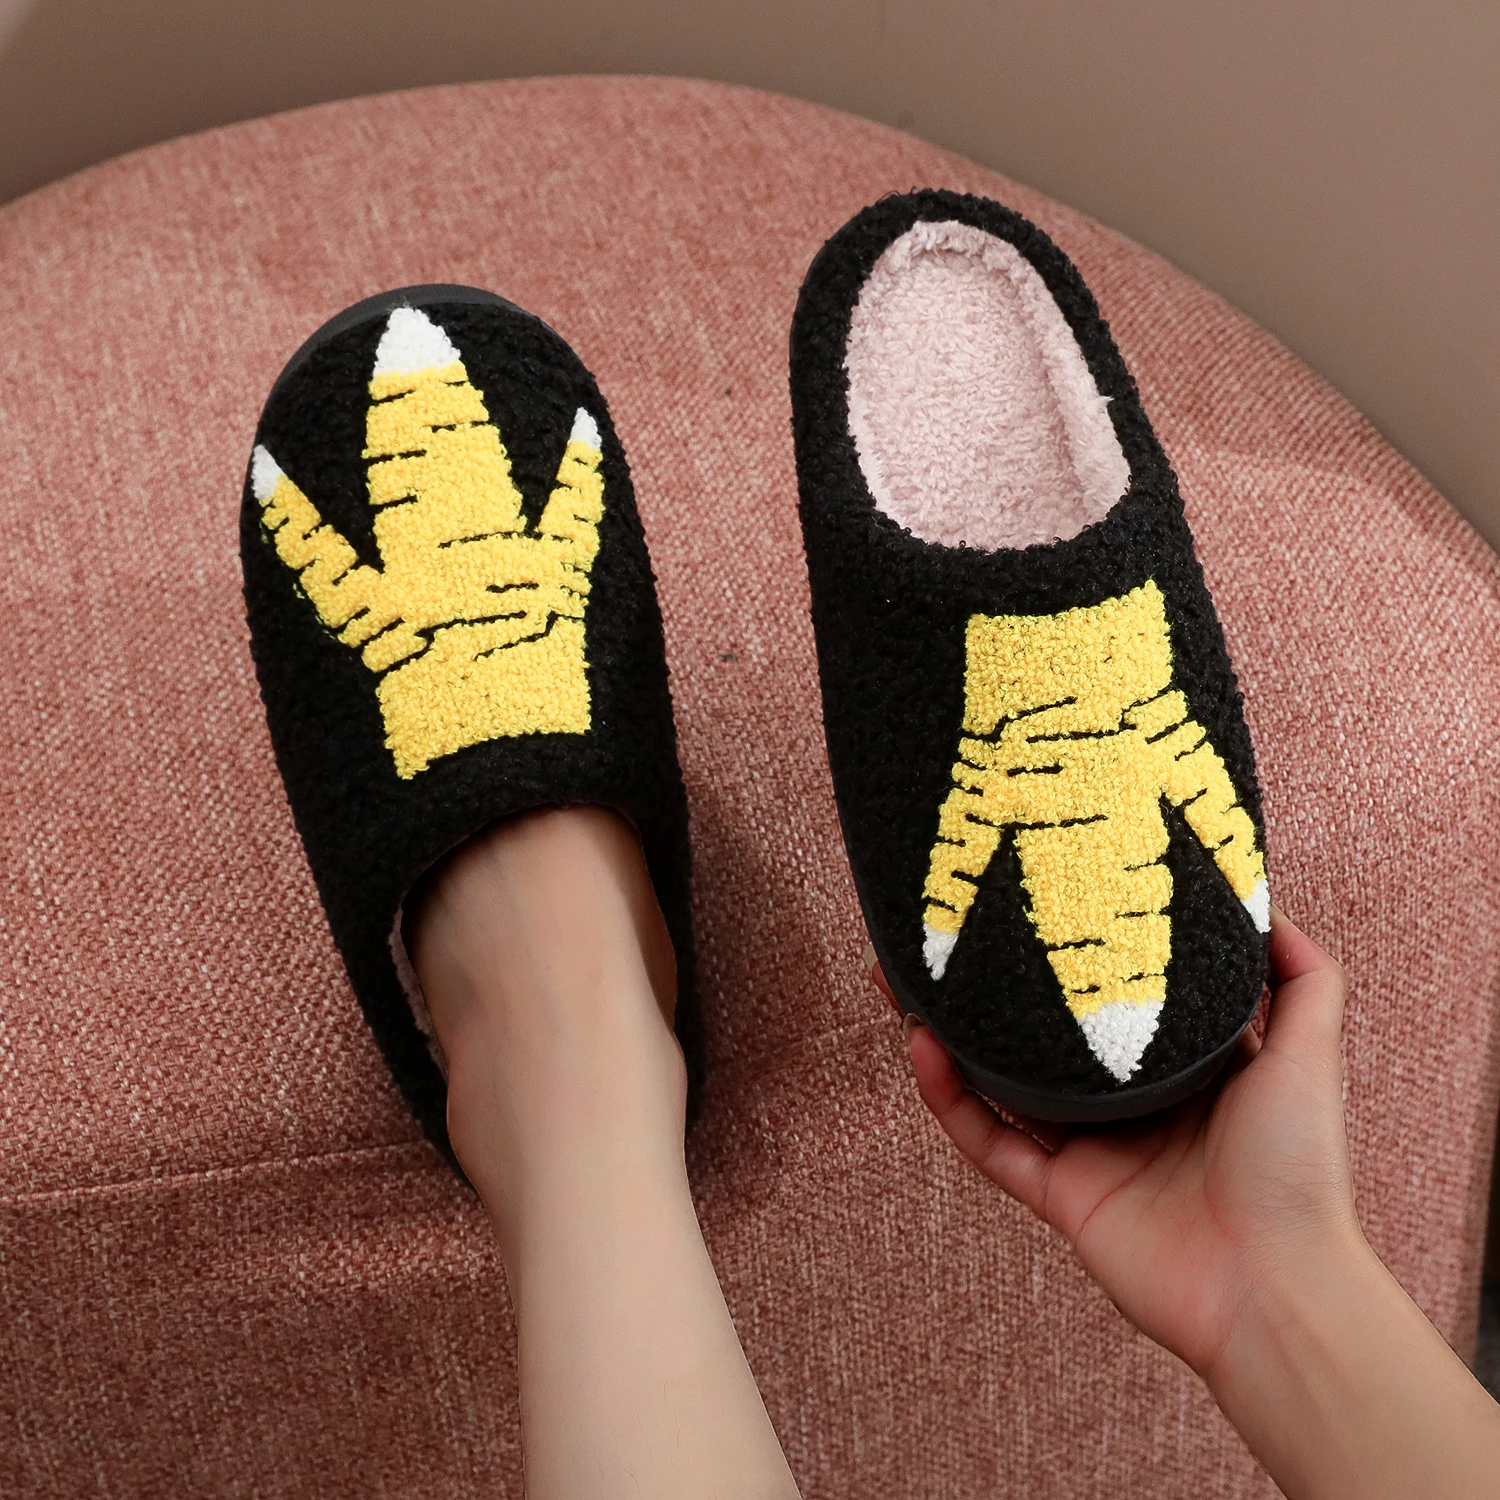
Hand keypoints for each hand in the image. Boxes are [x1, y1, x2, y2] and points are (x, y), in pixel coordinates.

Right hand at [890, 907, 1361, 1377]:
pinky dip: (950, 1100)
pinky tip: (923, 1049)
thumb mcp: (1312, 1052)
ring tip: (905, 983)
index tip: (1039, 899)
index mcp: (1185, 1068)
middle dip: (993, 988)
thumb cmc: (1299, 1171)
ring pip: (1002, 1083)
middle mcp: (1133, 1105)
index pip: (1118, 997)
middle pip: (1046, 1034)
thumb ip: (1303, 978)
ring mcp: (1091, 1151)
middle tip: (944, 936)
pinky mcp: (1059, 1197)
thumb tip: (1265, 906)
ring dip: (951, 1036)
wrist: (1277, 1288)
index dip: (1075, 954)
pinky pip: (990, 1141)